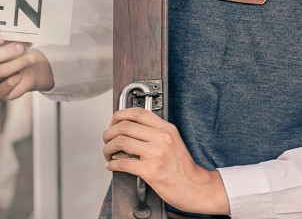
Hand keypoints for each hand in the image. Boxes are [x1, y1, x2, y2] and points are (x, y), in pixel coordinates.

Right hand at [0, 34, 54, 100]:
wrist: (26, 71)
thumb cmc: (15, 53)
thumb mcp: (12, 43)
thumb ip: (11, 39)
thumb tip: (17, 37)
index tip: (2, 37)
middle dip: (4, 52)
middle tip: (20, 46)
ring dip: (17, 63)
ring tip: (31, 58)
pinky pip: (6, 85)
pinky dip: (16, 78)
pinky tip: (20, 75)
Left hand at [102, 108, 229, 214]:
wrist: (195, 187)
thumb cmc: (183, 167)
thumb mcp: (174, 141)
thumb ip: (155, 132)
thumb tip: (128, 128)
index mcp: (167, 129)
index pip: (138, 113)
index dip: (119, 115)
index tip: (113, 121)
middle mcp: (161, 138)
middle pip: (124, 126)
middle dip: (109, 133)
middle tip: (106, 139)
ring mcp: (156, 154)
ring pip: (120, 142)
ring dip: (108, 148)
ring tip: (108, 153)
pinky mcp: (150, 171)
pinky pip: (122, 163)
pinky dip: (112, 164)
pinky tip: (111, 166)